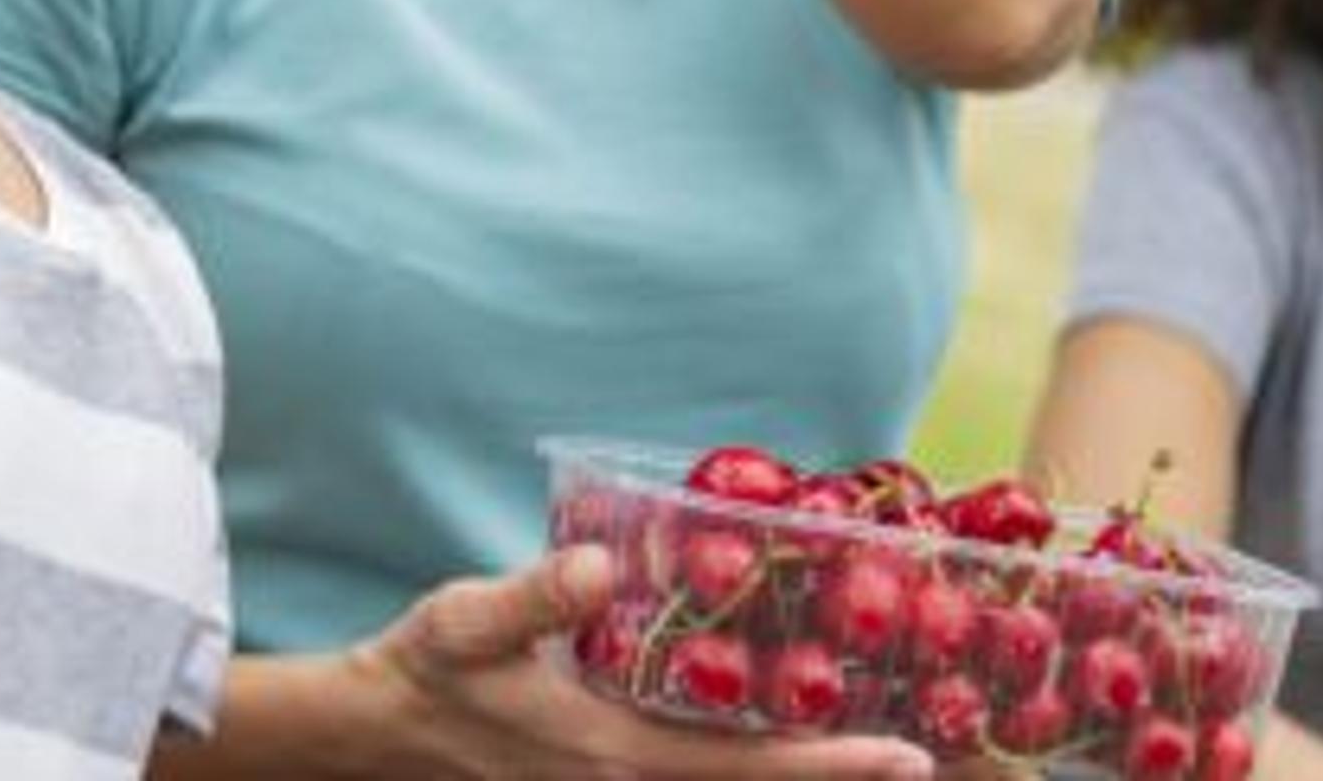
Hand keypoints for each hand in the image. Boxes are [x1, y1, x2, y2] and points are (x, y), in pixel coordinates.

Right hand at [353, 546, 932, 780]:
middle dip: (843, 779)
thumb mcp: (468, 621)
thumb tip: (596, 562)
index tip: (909, 755)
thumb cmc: (431, 670)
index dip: (831, 765)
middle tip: (937, 753)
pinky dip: (755, 772)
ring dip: (805, 777)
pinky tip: (789, 743)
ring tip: (888, 750)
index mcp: (615, 756)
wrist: (385, 734)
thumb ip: (533, 598)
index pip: (747, 769)